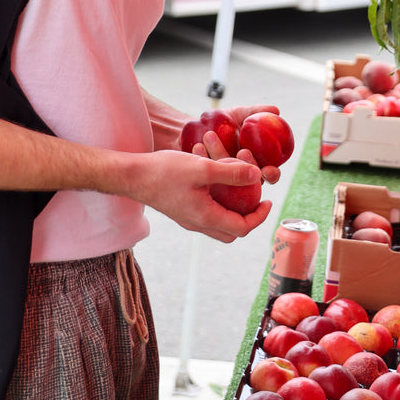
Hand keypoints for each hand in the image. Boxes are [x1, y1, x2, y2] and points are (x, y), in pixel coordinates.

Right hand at [134, 149, 271, 242]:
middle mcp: (197, 223)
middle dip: (248, 217)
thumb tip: (256, 175)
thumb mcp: (201, 168)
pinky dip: (217, 200)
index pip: (242, 228)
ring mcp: (188, 218)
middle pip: (231, 231)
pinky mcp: (181, 210)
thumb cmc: (163, 172)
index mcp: (206, 217)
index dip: (259, 216)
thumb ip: (230, 173)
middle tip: (256, 198)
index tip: (268, 200)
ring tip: (239, 186)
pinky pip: (206, 212)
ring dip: (232, 207)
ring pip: (218, 223)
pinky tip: (216, 177)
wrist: (130, 176)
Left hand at [188, 106, 283, 184]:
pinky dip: (202, 158)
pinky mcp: (205, 180)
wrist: (198, 126)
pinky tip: (198, 146)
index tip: (268, 169)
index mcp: (256, 163)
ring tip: (210, 136)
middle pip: (250, 182)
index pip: (270, 174)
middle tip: (242, 152)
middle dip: (248, 168)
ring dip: (220, 157)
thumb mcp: (240, 114)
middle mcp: (241, 176)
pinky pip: (205, 174)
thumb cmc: (224, 122)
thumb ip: (256, 112)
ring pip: (225, 177)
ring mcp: (223, 181)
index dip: (272, 174)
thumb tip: (276, 111)